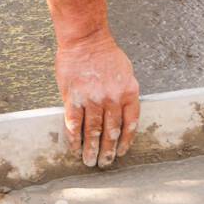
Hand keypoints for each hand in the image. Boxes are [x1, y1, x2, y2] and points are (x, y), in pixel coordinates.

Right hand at [54, 30, 140, 167]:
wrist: (85, 39)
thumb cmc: (105, 54)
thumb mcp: (126, 73)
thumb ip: (126, 95)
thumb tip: (123, 115)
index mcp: (128, 93)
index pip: (130, 125)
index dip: (125, 142)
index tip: (120, 153)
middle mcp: (112, 98)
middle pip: (111, 132)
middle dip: (107, 151)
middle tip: (104, 163)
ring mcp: (92, 99)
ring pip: (92, 131)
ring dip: (91, 149)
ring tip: (89, 162)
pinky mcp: (73, 98)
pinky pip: (74, 124)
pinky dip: (74, 138)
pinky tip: (74, 148)